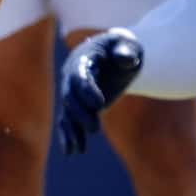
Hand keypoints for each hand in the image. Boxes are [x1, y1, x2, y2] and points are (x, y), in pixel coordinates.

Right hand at [56, 30, 143, 154]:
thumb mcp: (128, 44)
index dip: (87, 90)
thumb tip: (126, 59)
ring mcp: (73, 92)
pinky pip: (69, 121)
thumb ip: (127, 50)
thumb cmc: (123, 48)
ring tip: (78, 149)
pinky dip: (69, 136)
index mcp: (83, 59)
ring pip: (67, 113)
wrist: (115, 54)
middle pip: (70, 97)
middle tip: (96, 129)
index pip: (80, 75)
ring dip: (72, 130)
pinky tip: (72, 152)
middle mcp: (72, 76)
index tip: (99, 105)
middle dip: (81, 114)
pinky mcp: (78, 106)